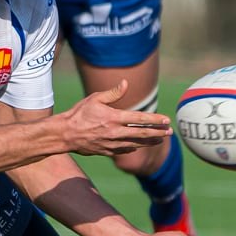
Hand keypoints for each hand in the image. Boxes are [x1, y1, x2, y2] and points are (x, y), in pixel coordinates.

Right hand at [58, 80, 172, 155]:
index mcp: (114, 118)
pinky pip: (125, 150)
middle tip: (170, 132)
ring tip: (161, 139)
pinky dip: (135, 147)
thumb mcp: (94, 99)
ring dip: (150, 141)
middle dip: (158, 133)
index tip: (166, 120)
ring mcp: (112, 144)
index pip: (140, 118)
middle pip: (142, 133)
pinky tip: (139, 145)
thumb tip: (126, 83)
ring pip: (136, 144)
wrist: (64, 135)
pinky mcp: (107, 152)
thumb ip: (112, 93)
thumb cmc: (78, 114)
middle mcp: (116, 132)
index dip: (155, 120)